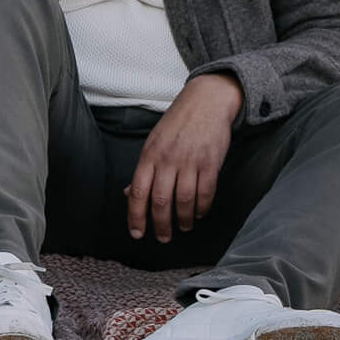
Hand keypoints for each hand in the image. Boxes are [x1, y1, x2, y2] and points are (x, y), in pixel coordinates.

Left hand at [126, 73, 242, 240]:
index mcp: (149, 155)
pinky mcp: (211, 162)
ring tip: (184, 227)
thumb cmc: (178, 122)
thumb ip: (143, 169)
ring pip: (184, 200)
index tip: (137, 233)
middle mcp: (168, 160)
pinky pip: (206, 192)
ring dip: (184, 219)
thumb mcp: (153, 142)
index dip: (136, 216)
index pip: (137, 192)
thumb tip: (128, 194)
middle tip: (164, 238)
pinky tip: (200, 213)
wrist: (207, 101)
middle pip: (161, 201)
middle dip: (161, 225)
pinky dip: (202, 208)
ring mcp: (190, 161)